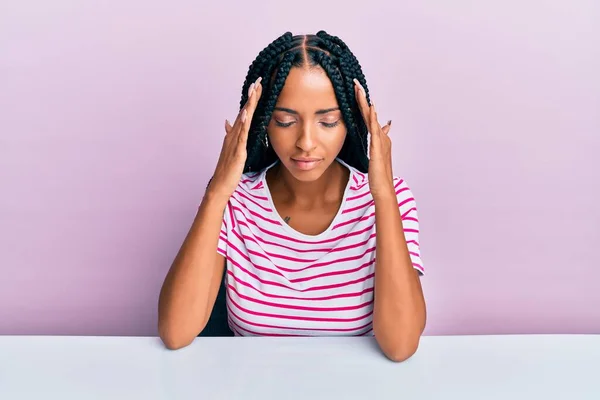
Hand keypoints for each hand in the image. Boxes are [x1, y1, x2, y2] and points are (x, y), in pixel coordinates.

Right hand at [206, 77, 262, 199]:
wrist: (221, 184)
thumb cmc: (227, 169)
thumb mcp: (231, 149)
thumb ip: (231, 134)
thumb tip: (227, 122)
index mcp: (234, 134)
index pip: (244, 113)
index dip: (251, 100)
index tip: (258, 86)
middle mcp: (233, 135)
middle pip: (244, 112)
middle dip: (251, 97)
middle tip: (258, 81)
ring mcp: (234, 142)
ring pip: (243, 120)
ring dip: (248, 105)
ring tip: (253, 91)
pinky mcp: (237, 151)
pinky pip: (241, 135)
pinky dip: (243, 123)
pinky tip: (246, 113)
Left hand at [353, 79, 394, 199]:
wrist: (383, 188)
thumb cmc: (378, 175)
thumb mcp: (376, 156)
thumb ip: (378, 142)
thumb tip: (383, 130)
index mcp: (378, 138)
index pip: (368, 117)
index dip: (361, 104)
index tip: (355, 91)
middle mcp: (380, 136)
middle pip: (369, 113)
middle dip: (362, 97)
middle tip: (355, 82)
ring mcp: (380, 140)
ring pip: (371, 117)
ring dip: (365, 102)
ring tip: (359, 89)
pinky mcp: (378, 146)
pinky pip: (375, 128)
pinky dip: (373, 117)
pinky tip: (370, 107)